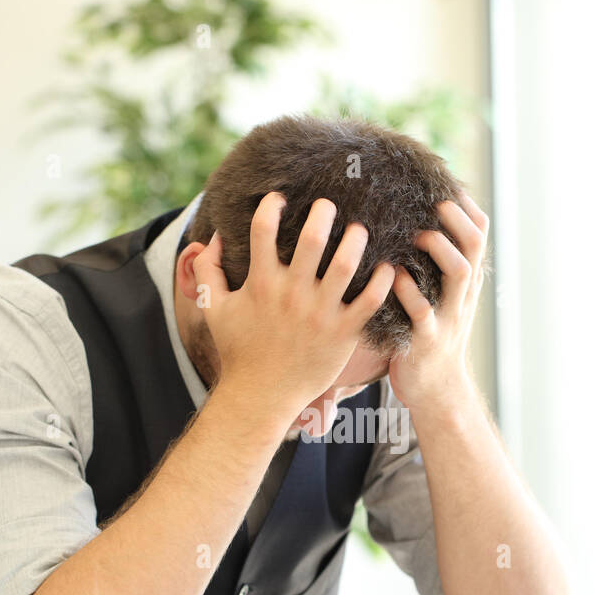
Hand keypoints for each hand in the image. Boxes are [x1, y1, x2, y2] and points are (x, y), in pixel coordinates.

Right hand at [193, 192, 394, 422]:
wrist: (261, 396)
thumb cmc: (238, 351)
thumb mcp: (215, 310)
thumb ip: (208, 273)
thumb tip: (209, 240)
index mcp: (260, 284)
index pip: (263, 230)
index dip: (270, 206)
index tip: (278, 198)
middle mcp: (291, 295)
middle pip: (312, 240)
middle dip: (322, 213)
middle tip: (328, 204)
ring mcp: (319, 314)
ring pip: (345, 266)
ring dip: (355, 241)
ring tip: (358, 230)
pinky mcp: (342, 333)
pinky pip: (369, 301)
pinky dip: (381, 281)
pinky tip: (386, 268)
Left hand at [388, 192, 488, 414]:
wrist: (436, 390)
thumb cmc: (429, 337)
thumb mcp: (441, 300)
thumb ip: (435, 268)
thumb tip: (417, 226)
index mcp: (465, 284)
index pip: (479, 235)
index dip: (467, 208)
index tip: (448, 185)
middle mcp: (463, 296)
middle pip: (474, 247)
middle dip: (458, 221)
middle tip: (436, 202)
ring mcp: (449, 317)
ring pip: (459, 275)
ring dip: (442, 250)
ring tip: (419, 235)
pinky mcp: (428, 340)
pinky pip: (424, 313)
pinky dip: (410, 293)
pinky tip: (394, 277)